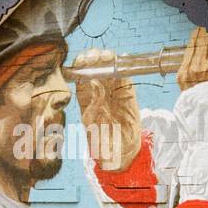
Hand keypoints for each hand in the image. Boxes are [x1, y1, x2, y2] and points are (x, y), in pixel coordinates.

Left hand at [72, 47, 141, 172]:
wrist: (120, 151)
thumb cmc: (100, 140)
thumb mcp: (91, 123)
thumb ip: (93, 103)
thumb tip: (95, 83)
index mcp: (84, 95)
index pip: (79, 72)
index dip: (80, 63)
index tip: (81, 61)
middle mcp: (97, 88)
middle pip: (93, 65)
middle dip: (93, 56)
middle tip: (94, 58)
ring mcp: (113, 88)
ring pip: (109, 66)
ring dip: (107, 57)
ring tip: (106, 57)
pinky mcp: (127, 91)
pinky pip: (125, 75)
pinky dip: (123, 65)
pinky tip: (120, 60)